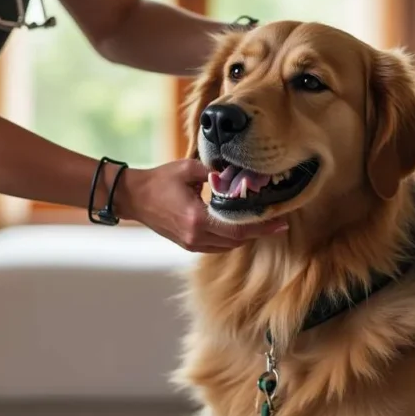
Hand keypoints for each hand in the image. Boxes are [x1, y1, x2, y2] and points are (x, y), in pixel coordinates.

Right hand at [115, 159, 287, 252]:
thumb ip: (214, 172)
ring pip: (228, 245)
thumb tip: (237, 173)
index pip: (238, 228)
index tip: (281, 223)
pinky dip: (231, 237)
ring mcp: (191, 244)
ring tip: (261, 222)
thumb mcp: (188, 169)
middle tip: (277, 220)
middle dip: (257, 232)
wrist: (134, 197)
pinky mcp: (188, 244)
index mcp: (196, 219)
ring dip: (245, 235)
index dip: (262, 227)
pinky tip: (239, 225)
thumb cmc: (159, 181)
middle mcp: (195, 237)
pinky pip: (217, 245)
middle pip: (237, 240)